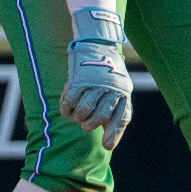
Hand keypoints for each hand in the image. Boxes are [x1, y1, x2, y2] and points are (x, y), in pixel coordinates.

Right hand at [59, 6, 133, 149]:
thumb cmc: (109, 75)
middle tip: (85, 126)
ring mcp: (95, 83)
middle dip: (90, 125)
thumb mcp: (118, 91)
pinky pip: (70, 99)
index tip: (107, 146)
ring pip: (84, 109)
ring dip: (78, 117)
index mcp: (124, 93)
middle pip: (100, 115)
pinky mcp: (79, 78)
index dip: (115, 133)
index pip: (122, 117)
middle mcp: (112, 89)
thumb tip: (109, 143)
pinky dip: (66, 108)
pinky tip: (66, 110)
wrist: (99, 45)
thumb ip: (113, 113)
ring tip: (77, 118)